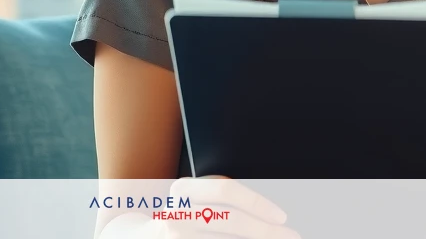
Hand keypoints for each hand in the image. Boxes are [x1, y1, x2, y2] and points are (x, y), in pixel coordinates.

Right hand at [154, 176, 300, 237]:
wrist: (134, 238)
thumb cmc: (175, 219)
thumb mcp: (192, 201)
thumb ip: (220, 202)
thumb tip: (266, 217)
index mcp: (184, 190)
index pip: (225, 190)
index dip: (257, 203)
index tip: (281, 217)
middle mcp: (177, 213)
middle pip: (232, 220)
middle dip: (265, 231)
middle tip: (290, 236)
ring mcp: (176, 236)